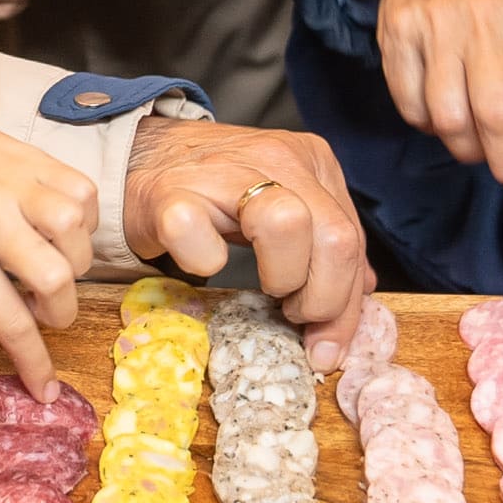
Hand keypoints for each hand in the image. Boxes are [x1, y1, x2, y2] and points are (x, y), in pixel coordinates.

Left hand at [0, 67, 94, 392]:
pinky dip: (81, 221)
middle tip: (37, 313)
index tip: (45, 388)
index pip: (13, 321)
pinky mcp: (32, 156)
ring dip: (72, 265)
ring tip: (43, 269)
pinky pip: (83, 193)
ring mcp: (17, 180)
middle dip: (59, 314)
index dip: (35, 363)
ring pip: (77, 234)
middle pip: (58, 280)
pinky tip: (54, 231)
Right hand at [121, 115, 373, 348]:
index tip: (328, 344)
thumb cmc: (216, 192)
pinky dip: (207, 264)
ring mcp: (224, 172)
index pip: (352, 239)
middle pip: (336, 238)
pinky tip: (206, 263)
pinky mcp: (172, 196)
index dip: (347, 305)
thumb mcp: (282, 207)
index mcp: (311, 162)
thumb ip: (323, 246)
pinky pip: (203, 241)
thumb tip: (362, 295)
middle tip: (294, 314)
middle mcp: (277, 158)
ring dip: (282, 278)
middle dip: (324, 299)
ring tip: (263, 289)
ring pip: (289, 226)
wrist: (141, 158)